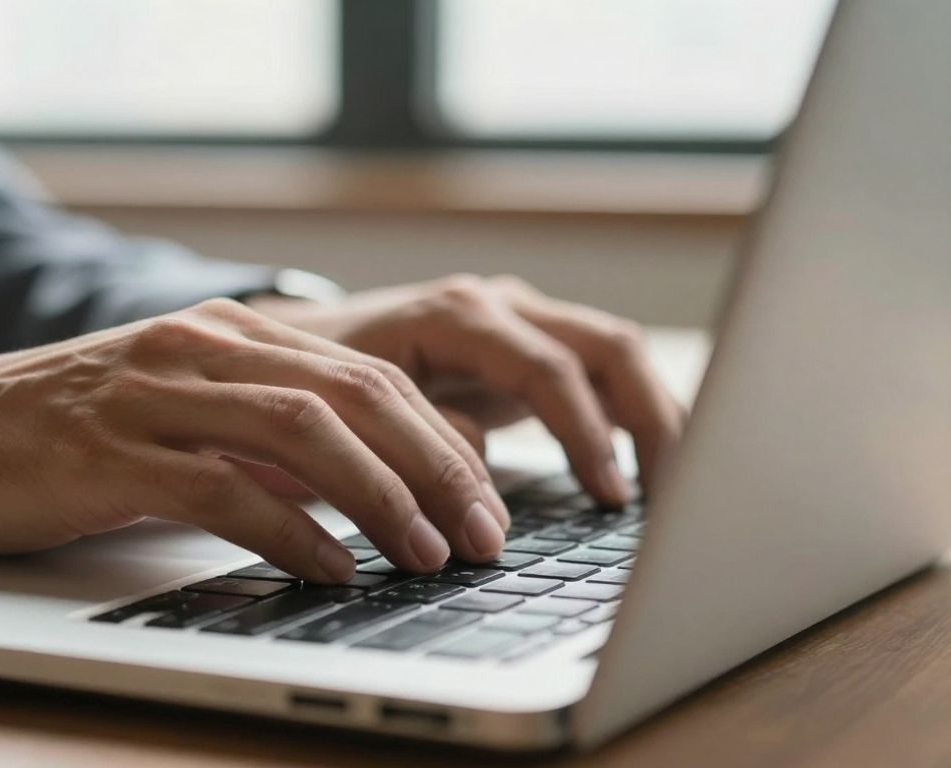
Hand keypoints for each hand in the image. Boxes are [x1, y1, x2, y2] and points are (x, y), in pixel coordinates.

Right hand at [0, 299, 510, 581]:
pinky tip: (332, 571)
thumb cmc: (54, 435)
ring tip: (429, 555)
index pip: (367, 374)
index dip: (439, 439)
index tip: (485, 500)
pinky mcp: (110, 453)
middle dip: (437, 467)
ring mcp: (154, 395)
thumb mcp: (172, 415)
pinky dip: (293, 533)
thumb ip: (255, 435)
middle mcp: (200, 348)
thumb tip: (354, 488)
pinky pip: (226, 489)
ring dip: (384, 497)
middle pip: (356, 392)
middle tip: (486, 535)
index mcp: (225, 333)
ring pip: (305, 431)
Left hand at [248, 275, 686, 502]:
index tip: (610, 496)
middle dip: (650, 419)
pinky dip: (629, 415)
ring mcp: (516, 322)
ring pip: (613, 353)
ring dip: (653, 415)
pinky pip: (596, 372)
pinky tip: (650, 464)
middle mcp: (498, 307)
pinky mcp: (524, 349)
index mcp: (457, 314)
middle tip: (677, 493)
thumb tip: (486, 494)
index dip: (584, 434)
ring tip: (679, 484)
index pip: (548, 367)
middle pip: (606, 346)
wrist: (294, 350)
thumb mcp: (360, 415)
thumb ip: (430, 443)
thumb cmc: (318, 383)